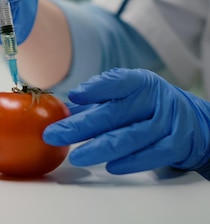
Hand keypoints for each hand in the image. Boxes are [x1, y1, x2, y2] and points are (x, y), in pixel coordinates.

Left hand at [43, 68, 209, 174]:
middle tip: (53, 135)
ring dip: (99, 148)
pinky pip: (151, 155)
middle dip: (79, 127)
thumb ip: (95, 101)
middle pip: (113, 114)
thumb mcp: (127, 95)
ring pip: (130, 137)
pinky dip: (130, 162)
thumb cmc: (148, 106)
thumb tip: (60, 109)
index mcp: (140, 83)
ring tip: (76, 156)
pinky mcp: (176, 145)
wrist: (194, 121)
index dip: (95, 89)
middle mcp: (154, 100)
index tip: (73, 96)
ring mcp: (167, 123)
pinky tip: (110, 166)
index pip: (117, 82)